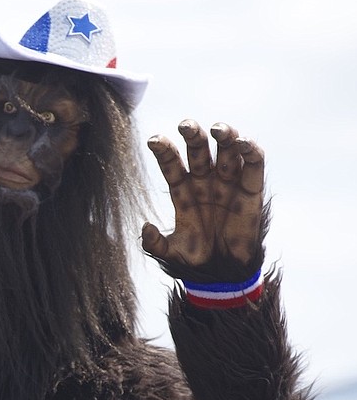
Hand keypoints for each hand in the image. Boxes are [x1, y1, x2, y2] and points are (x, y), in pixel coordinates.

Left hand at [141, 121, 265, 281]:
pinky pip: (253, 164)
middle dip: (193, 135)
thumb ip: (154, 244)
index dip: (164, 151)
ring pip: (226, 151)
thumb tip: (145, 228)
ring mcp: (228, 184)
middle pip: (198, 151)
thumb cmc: (195, 259)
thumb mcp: (170, 254)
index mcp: (182, 192)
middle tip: (186, 125)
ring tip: (218, 129)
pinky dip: (250, 149)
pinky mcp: (251, 190)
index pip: (171, 165)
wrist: (223, 274)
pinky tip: (243, 142)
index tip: (153, 141)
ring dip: (224, 135)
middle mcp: (205, 183)